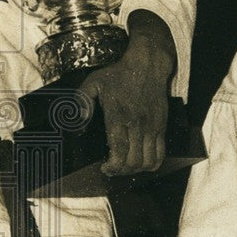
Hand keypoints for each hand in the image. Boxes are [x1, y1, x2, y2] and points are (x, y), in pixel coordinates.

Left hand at [81, 11, 174, 174]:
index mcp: (119, 117)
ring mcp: (151, 127)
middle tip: (112, 168)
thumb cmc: (119, 74)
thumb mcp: (93, 82)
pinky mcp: (161, 127)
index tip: (104, 168)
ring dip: (135, 170)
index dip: (112, 166)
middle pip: (133, 161)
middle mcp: (137, 125)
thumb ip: (82, 100)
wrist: (147, 64)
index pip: (119, 151)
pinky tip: (141, 163)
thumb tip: (75, 118)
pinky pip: (161, 154)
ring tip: (125, 167)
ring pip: (148, 162)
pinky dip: (152, 164)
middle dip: (121, 171)